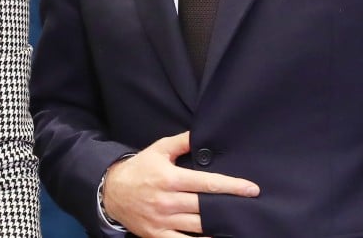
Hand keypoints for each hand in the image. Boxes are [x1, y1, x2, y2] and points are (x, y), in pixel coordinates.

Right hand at [103, 131, 258, 237]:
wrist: (111, 191)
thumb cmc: (139, 169)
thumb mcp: (158, 150)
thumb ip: (182, 141)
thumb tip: (202, 134)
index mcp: (171, 178)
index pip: (207, 183)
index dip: (232, 186)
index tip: (251, 189)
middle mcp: (168, 201)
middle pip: (206, 206)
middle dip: (229, 207)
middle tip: (251, 207)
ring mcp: (163, 220)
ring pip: (198, 227)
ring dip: (219, 225)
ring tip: (237, 222)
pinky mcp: (158, 235)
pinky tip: (216, 237)